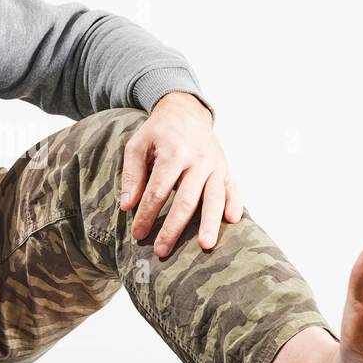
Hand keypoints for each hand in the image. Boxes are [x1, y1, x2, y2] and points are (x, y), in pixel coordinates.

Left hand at [119, 92, 241, 254]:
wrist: (185, 111)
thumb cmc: (158, 132)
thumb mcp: (137, 145)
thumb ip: (132, 175)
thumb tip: (127, 205)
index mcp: (173, 153)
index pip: (158, 191)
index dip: (147, 214)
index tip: (138, 234)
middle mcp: (198, 159)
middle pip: (186, 200)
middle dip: (173, 228)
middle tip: (162, 251)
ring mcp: (215, 164)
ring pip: (213, 198)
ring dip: (209, 223)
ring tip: (205, 246)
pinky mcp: (225, 168)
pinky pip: (233, 188)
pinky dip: (235, 204)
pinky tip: (233, 221)